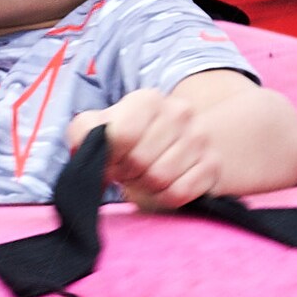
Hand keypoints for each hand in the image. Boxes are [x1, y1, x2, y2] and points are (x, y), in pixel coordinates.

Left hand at [65, 87, 231, 210]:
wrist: (175, 147)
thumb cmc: (130, 142)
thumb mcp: (100, 130)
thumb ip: (84, 134)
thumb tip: (88, 150)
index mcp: (147, 99)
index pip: (123, 135)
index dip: (110, 156)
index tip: (111, 158)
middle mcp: (179, 112)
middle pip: (140, 161)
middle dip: (128, 173)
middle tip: (129, 170)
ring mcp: (199, 138)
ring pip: (160, 179)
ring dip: (146, 187)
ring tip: (145, 176)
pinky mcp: (212, 164)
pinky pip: (180, 193)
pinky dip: (165, 197)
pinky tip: (163, 186)